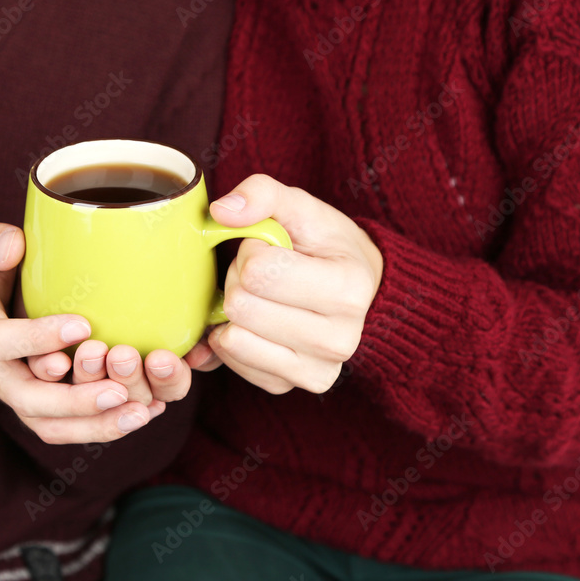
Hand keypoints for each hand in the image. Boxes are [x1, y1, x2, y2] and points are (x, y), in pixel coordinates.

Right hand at [0, 223, 162, 443]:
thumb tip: (13, 245)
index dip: (36, 339)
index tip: (82, 326)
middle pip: (28, 399)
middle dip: (75, 401)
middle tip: (119, 392)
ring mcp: (12, 388)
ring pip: (48, 424)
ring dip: (95, 424)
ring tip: (140, 413)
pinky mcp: (35, 399)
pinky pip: (63, 425)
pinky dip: (101, 425)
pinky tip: (142, 413)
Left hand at [195, 174, 383, 393]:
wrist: (358, 292)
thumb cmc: (326, 247)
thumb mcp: (302, 208)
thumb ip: (263, 194)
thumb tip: (221, 212)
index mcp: (347, 289)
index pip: (259, 270)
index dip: (252, 250)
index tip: (271, 248)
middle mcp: (338, 339)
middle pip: (241, 306)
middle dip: (238, 280)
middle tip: (260, 273)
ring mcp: (315, 370)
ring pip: (232, 338)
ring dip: (233, 311)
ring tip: (259, 297)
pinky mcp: (289, 386)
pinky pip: (231, 361)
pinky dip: (231, 337)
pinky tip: (252, 322)